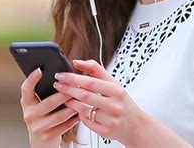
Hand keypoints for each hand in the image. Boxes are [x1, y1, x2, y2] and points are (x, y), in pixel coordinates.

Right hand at [20, 68, 79, 147]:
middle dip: (64, 95)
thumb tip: (60, 76)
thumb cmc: (42, 117)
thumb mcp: (38, 104)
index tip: (40, 70)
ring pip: (59, 116)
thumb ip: (44, 91)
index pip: (26, 89)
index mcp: (26, 103)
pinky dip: (74, 119)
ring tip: (81, 100)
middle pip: (48, 103)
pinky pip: (64, 127)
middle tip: (75, 86)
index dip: (31, 79)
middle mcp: (29, 115)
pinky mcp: (47, 137)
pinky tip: (80, 113)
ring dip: (72, 107)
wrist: (40, 142)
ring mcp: (37, 127)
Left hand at [53, 59, 191, 146]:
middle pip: (85, 95)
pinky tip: (76, 110)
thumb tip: (77, 62)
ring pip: (83, 110)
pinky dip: (79, 115)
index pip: (90, 81)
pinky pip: (86, 122)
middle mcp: (114, 105)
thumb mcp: (113, 83)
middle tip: (57, 84)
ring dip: (70, 103)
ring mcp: (110, 119)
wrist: (135, 125)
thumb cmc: (121, 101)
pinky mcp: (106, 132)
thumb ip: (95, 70)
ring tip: (64, 97)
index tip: (61, 75)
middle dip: (67, 89)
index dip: (73, 78)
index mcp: (116, 90)